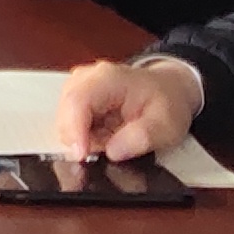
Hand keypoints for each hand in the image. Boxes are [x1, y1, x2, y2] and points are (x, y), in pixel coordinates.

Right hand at [52, 55, 205, 165]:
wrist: (169, 89)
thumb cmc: (167, 102)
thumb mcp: (167, 125)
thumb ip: (142, 137)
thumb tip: (113, 151)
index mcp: (109, 78)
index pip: (77, 101)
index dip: (74, 131)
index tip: (82, 155)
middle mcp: (87, 78)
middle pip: (64, 113)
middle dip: (81, 139)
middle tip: (112, 146)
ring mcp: (79, 87)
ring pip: (64, 122)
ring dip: (85, 138)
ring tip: (114, 137)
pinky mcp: (77, 98)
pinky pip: (70, 124)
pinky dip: (86, 137)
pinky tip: (106, 135)